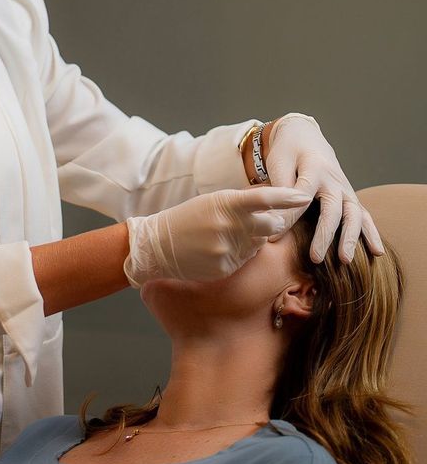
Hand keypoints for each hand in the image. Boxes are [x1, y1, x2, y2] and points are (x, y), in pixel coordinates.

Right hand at [124, 186, 311, 286]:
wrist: (158, 245)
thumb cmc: (188, 218)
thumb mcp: (213, 201)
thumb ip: (243, 200)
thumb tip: (274, 196)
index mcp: (224, 203)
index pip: (264, 199)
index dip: (287, 197)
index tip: (305, 196)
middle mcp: (228, 226)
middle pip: (272, 225)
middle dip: (272, 224)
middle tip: (257, 222)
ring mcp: (227, 249)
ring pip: (260, 244)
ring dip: (253, 239)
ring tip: (228, 236)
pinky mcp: (225, 268)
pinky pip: (246, 259)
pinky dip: (240, 254)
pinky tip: (220, 250)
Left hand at [265, 113, 384, 263]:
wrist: (306, 137)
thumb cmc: (288, 152)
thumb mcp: (278, 163)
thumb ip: (278, 189)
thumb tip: (272, 221)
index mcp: (312, 168)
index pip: (302, 195)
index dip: (288, 217)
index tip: (274, 236)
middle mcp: (333, 179)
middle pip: (333, 209)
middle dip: (324, 234)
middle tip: (315, 258)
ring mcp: (345, 188)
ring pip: (353, 214)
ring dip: (351, 238)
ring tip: (345, 260)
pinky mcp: (350, 196)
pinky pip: (364, 215)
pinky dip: (371, 233)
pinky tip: (377, 252)